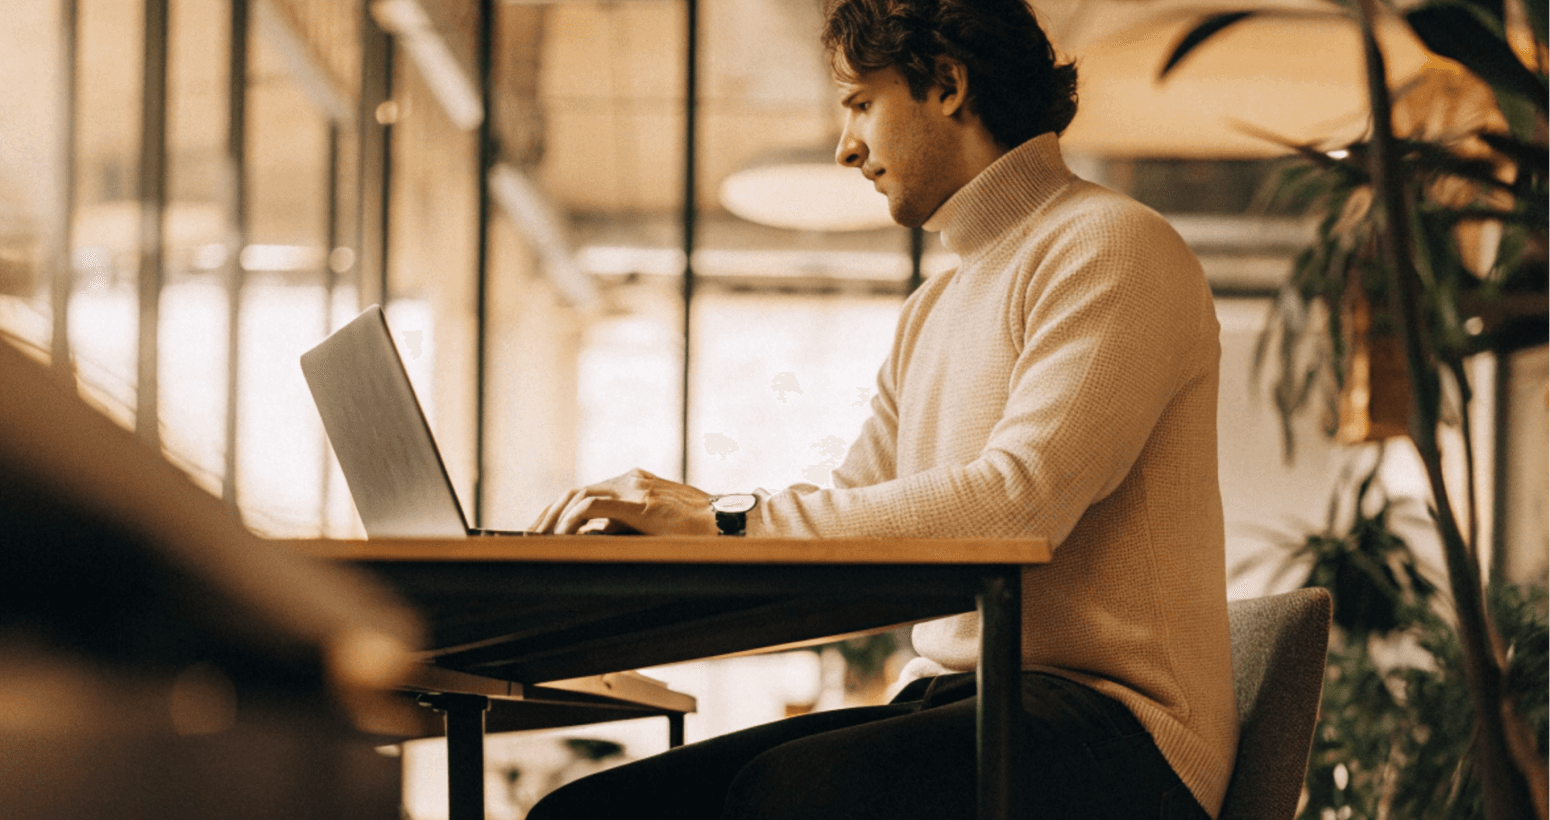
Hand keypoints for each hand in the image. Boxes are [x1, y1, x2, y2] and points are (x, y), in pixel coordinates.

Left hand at [528, 468, 717, 535]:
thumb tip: (589, 538)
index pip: (586, 492)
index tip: (543, 531)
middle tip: (530, 536)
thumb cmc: (699, 531)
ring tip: (538, 538)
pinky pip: (593, 506)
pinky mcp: (640, 504)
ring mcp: (635, 489)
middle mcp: (631, 480)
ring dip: (554, 518)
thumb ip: (624, 527)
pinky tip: (562, 535)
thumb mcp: (654, 526)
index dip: (560, 511)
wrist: (730, 525)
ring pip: (578, 495)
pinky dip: (572, 519)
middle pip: (575, 492)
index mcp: (635, 482)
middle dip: (549, 515)